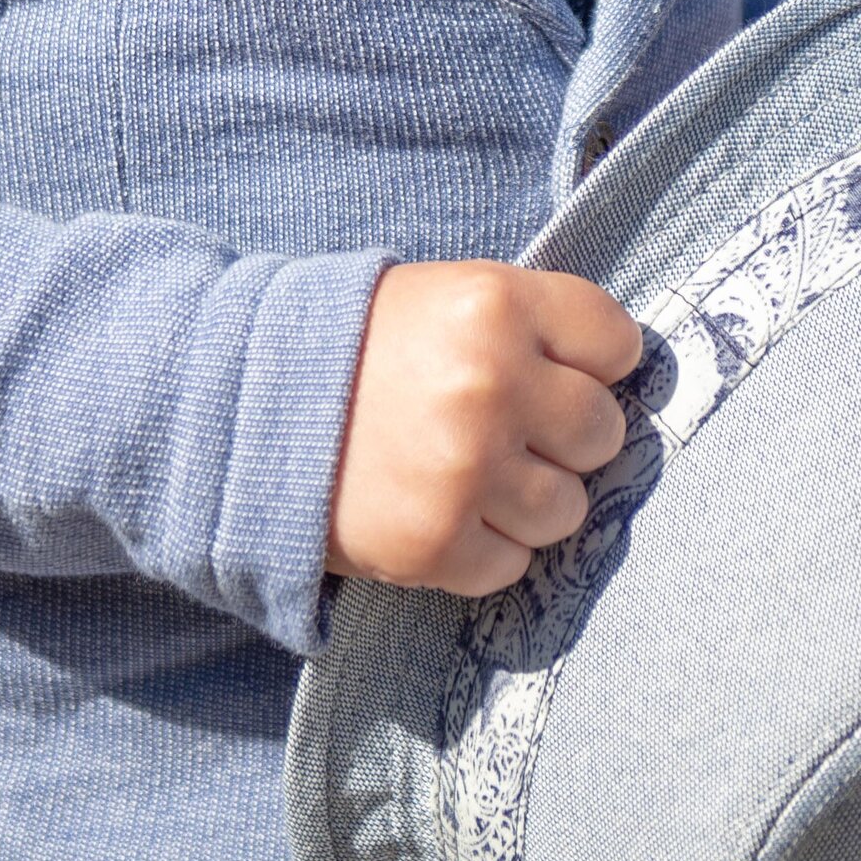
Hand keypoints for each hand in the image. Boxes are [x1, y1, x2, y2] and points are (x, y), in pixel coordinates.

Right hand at [326, 261, 644, 596]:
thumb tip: (618, 374)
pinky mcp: (436, 544)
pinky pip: (514, 564)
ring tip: (468, 472)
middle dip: (563, 436)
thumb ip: (532, 323)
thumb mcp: (445, 296)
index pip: (616, 342)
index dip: (593, 361)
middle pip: (603, 432)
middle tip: (507, 428)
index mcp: (496, 305)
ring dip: (527, 499)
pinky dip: (484, 549)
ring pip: (567, 508)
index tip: (559, 370)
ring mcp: (466, 471)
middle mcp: (491, 385)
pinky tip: (440, 510)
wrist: (242, 406)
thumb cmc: (360, 346)